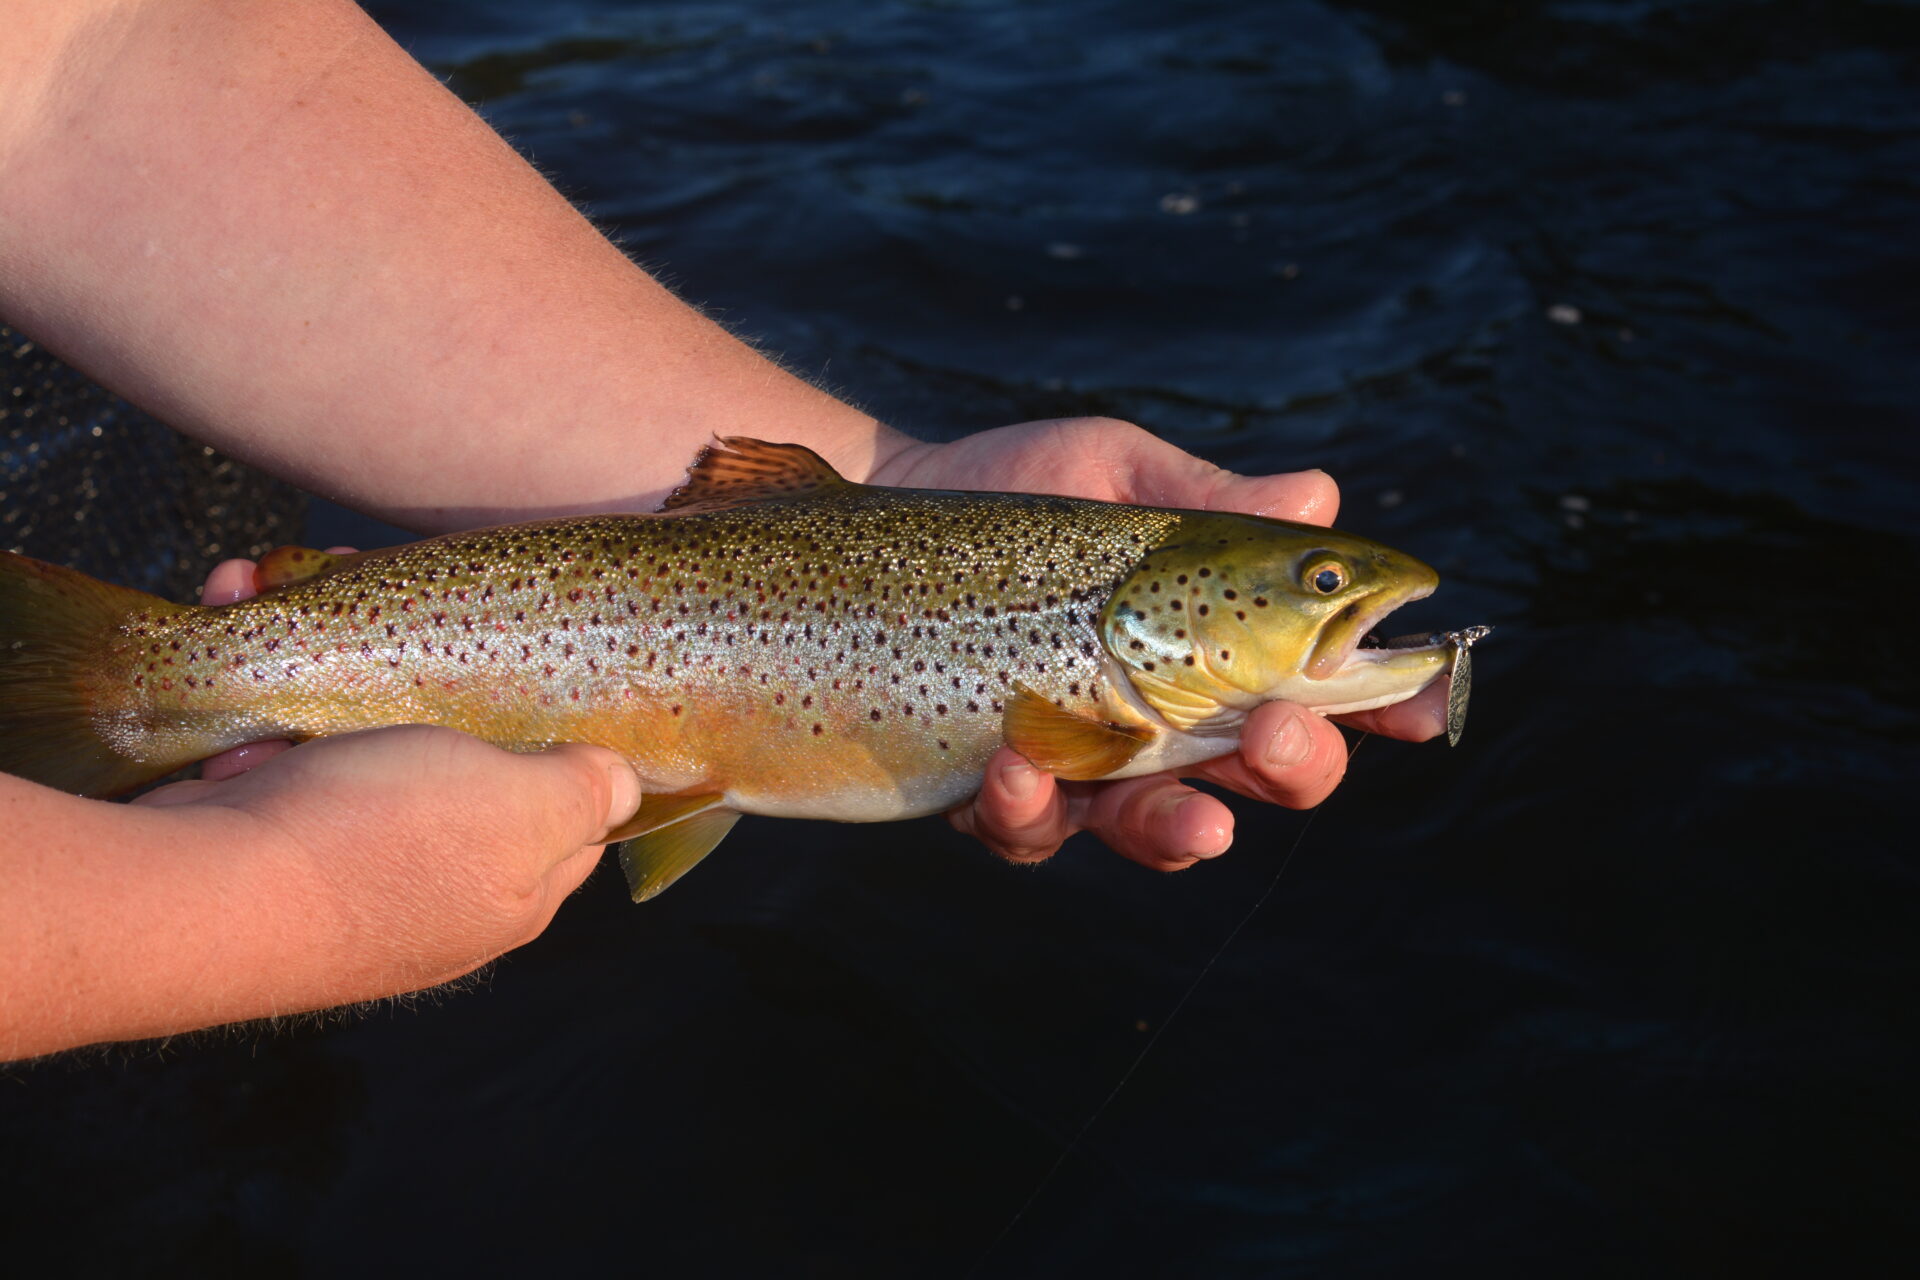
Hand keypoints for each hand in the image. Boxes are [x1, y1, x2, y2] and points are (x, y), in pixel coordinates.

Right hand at [147, 551, 642, 1012]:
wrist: (197, 894)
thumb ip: (585, 792)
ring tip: (290, 596)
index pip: (570, 818)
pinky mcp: (256, 843)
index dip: (563, 742)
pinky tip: (239, 618)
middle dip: (420, 682)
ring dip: (325, 670)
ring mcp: (338, 871)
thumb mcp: (524, 806)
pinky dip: (255, 689)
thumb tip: (622, 784)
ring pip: (353, 740)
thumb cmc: (381, 842)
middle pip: (454, 764)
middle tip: (392, 615)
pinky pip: (269, 747)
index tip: (537, 668)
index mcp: (507, 892)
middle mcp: (429, 891)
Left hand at [868, 417, 1448, 870]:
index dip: (1384, 702)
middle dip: (1290, 769)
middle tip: (1278, 735)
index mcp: (1223, 644)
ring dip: (1176, 832)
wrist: (888, 508)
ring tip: (1184, 815)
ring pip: (1157, 831)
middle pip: (1265, 775)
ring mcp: (1086, 767)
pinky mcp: (1000, 792)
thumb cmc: (1021, 491)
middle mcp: (1170, 720)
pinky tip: (1014, 766)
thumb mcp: (1115, 476)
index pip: (1324, 683)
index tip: (1423, 703)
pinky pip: (1029, 832)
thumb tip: (1317, 491)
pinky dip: (1029, 811)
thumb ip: (1208, 501)